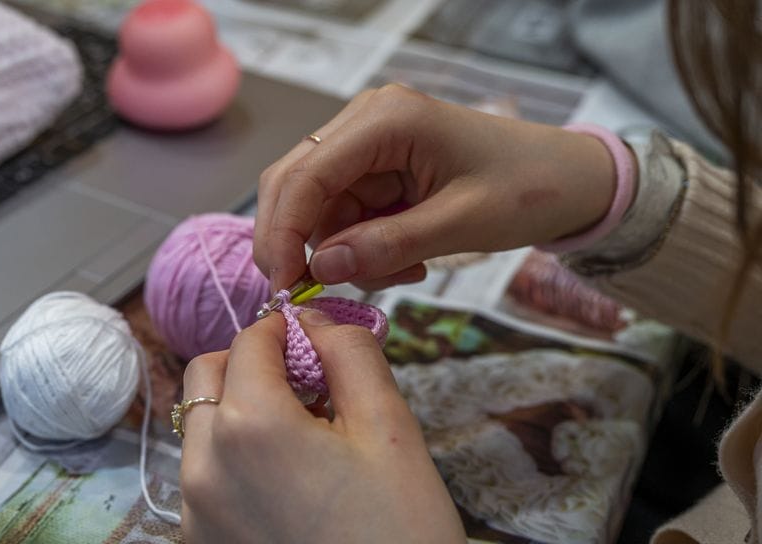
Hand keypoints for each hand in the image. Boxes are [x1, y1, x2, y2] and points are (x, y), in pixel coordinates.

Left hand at [179, 311, 465, 542]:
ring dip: (240, 409)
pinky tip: (286, 483)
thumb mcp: (390, 429)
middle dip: (251, 363)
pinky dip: (233, 458)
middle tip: (308, 386)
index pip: (250, 341)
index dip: (285, 329)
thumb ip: (349, 354)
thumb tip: (315, 319)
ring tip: (302, 437)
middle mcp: (205, 464)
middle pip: (208, 376)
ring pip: (201, 425)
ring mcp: (195, 509)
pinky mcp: (199, 542)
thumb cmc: (398, 531)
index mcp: (250, 424)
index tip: (315, 340)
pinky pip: (203, 474)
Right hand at [254, 84, 616, 290]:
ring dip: (345, 252)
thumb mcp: (461, 223)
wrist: (570, 179)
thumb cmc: (528, 188)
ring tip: (406, 270)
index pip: (307, 175)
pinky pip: (345, 215)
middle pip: (296, 184)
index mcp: (386, 119)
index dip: (284, 233)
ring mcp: (368, 144)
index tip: (284, 287)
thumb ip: (387, 246)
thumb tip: (321, 269)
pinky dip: (363, 247)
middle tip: (313, 293)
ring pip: (318, 207)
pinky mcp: (376, 168)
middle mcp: (365, 121)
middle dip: (300, 243)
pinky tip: (408, 260)